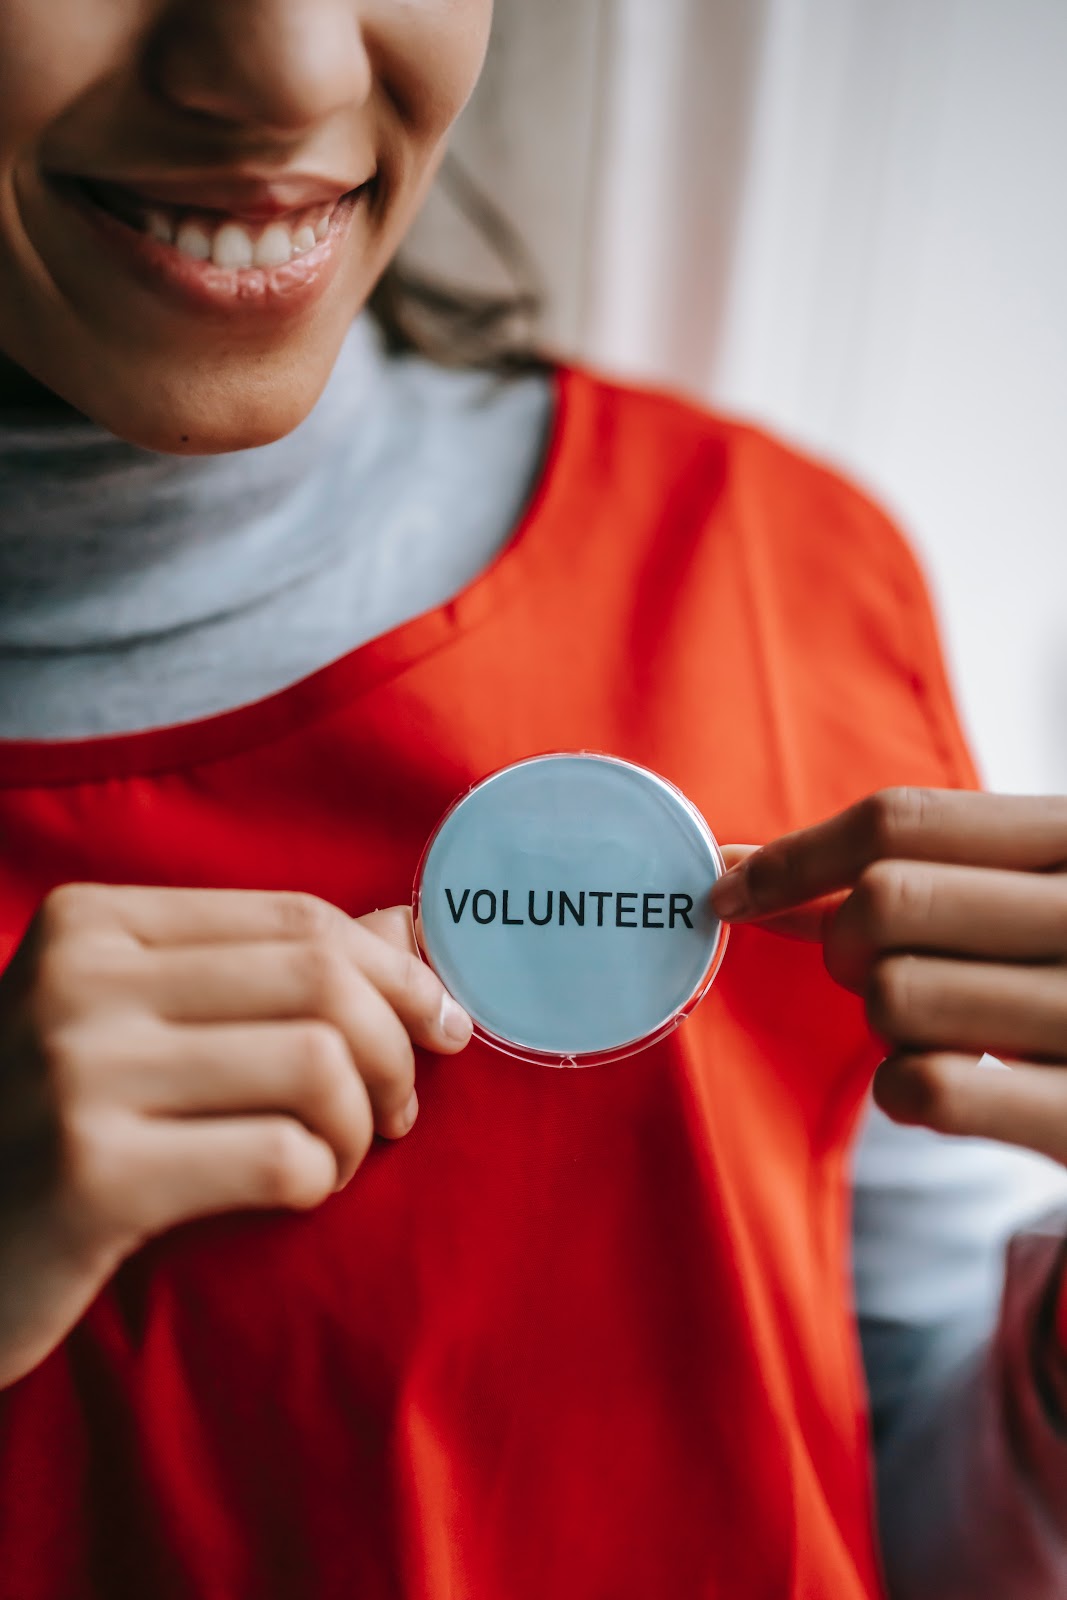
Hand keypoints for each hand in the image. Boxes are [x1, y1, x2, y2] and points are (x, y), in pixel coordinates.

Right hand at [0, 884, 471, 1387]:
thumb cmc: (57, 1130)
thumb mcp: (140, 1026)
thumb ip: (267, 970)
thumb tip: (409, 927)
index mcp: (91, 921)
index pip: (299, 919)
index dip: (397, 972)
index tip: (441, 1024)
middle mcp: (77, 978)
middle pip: (322, 982)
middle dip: (396, 1049)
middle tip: (398, 1109)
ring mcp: (75, 1073)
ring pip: (317, 1063)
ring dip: (361, 1124)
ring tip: (339, 1157)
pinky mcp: (91, 1178)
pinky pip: (279, 1157)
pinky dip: (320, 1177)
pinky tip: (297, 1192)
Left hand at [711, 789, 1066, 1162]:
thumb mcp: (1025, 893)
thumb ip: (911, 870)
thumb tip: (740, 871)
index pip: (902, 819)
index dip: (795, 855)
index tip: (732, 887)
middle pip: (883, 904)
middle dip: (842, 943)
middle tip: (871, 968)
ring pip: (894, 997)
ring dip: (881, 1022)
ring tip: (935, 1027)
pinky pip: (926, 1088)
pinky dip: (901, 1090)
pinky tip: (937, 1085)